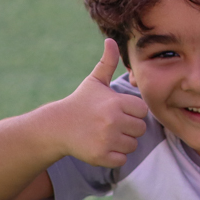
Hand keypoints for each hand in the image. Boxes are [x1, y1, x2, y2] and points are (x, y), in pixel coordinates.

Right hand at [50, 38, 149, 167]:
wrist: (56, 127)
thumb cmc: (80, 103)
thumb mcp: (94, 81)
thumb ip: (107, 62)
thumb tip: (111, 40)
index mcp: (115, 102)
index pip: (142, 110)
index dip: (131, 111)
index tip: (117, 110)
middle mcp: (112, 121)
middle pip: (140, 129)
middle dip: (128, 128)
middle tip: (110, 124)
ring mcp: (106, 140)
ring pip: (132, 145)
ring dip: (122, 142)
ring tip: (105, 134)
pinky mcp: (100, 156)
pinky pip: (122, 160)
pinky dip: (114, 156)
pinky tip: (101, 146)